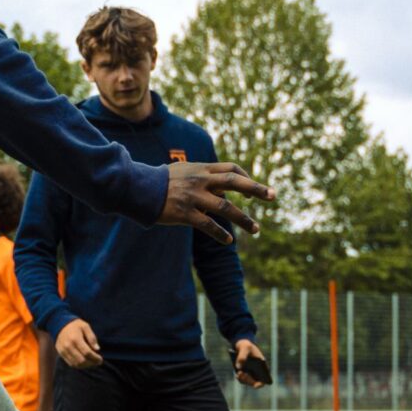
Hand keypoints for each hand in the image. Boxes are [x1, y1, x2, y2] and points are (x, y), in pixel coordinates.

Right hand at [56, 318, 102, 369]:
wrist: (60, 324)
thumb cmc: (75, 326)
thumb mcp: (85, 326)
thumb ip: (92, 337)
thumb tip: (97, 349)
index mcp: (75, 339)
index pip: (87, 353)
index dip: (95, 358)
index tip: (100, 359)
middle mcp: (68, 346)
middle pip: (82, 360)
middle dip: (91, 363)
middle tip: (97, 362)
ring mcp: (63, 351)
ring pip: (76, 364)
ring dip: (86, 365)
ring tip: (92, 362)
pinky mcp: (61, 354)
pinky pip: (71, 364)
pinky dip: (79, 365)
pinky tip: (85, 362)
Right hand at [158, 162, 273, 240]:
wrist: (137, 188)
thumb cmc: (160, 181)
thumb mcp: (183, 172)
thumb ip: (203, 178)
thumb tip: (222, 193)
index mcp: (201, 169)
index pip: (231, 170)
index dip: (246, 179)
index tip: (256, 193)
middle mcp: (200, 181)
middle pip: (234, 183)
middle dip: (257, 189)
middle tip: (274, 196)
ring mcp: (193, 197)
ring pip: (225, 208)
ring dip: (243, 219)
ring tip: (256, 229)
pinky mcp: (184, 213)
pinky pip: (207, 225)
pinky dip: (220, 233)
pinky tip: (228, 241)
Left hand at [234, 339, 270, 388]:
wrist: (241, 345)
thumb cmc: (246, 346)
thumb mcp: (245, 348)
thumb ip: (242, 356)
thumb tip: (238, 368)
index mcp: (263, 366)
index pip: (265, 379)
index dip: (261, 383)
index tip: (256, 385)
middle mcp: (258, 372)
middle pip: (254, 382)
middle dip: (248, 380)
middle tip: (242, 374)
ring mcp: (250, 374)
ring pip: (247, 381)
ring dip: (243, 379)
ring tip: (239, 373)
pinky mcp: (244, 373)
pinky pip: (241, 379)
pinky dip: (239, 377)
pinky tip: (237, 372)